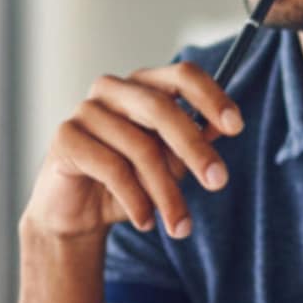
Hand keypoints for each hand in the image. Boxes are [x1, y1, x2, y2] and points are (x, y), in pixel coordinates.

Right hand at [25, 63, 243, 240]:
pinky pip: (112, 167)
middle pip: (161, 108)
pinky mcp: (66, 137)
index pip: (182, 75)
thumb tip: (220, 129)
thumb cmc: (128, 182)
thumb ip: (192, 143)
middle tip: (218, 182)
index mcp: (143, 86)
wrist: (77, 214)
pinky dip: (136, 200)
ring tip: (179, 226)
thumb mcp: (169, 164)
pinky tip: (145, 221)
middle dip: (194, 148)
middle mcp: (113, 89)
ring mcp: (86, 110)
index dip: (211, 97)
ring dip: (166, 193)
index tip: (236, 127)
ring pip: (140, 147)